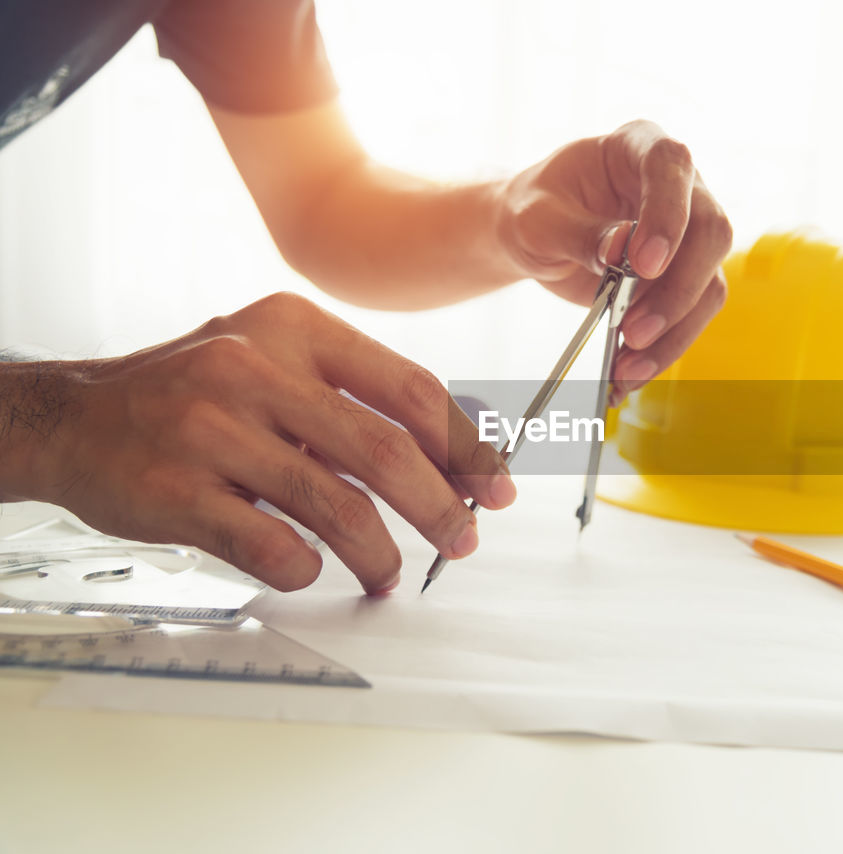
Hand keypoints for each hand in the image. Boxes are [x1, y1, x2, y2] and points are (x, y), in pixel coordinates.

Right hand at [16, 293, 514, 593]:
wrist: (72, 415)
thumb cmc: (192, 391)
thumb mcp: (274, 357)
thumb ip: (353, 396)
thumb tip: (453, 455)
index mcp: (294, 328)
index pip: (410, 389)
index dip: (465, 446)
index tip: (494, 487)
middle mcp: (255, 369)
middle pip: (386, 452)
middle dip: (440, 508)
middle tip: (460, 542)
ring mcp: (212, 429)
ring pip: (336, 507)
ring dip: (379, 554)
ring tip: (387, 573)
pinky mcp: (176, 491)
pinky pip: (272, 546)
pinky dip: (306, 568)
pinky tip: (310, 569)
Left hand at [498, 120, 732, 402]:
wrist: (535, 238)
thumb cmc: (534, 212)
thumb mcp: (537, 218)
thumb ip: (578, 232)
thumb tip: (621, 251)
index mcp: (639, 146)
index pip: (671, 165)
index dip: (667, 214)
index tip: (644, 264)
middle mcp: (679, 186)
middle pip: (710, 231)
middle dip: (677, 290)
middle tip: (633, 330)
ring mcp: (689, 233)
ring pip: (710, 282)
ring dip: (674, 330)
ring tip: (629, 365)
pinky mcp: (688, 276)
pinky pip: (693, 315)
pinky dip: (667, 347)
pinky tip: (634, 369)